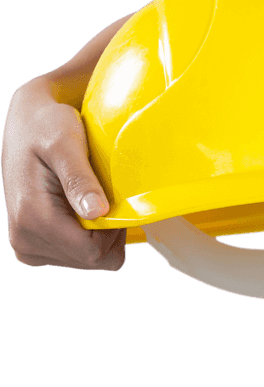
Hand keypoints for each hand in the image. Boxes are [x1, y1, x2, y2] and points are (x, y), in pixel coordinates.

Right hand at [2, 79, 125, 270]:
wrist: (27, 125)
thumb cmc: (48, 127)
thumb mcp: (67, 144)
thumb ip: (80, 180)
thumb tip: (96, 213)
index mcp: (32, 219)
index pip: (93, 253)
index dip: (114, 232)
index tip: (113, 201)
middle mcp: (24, 239)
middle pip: (92, 260)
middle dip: (108, 234)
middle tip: (102, 196)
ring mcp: (27, 246)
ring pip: (87, 261)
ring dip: (98, 235)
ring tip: (89, 200)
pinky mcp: (33, 245)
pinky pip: (77, 256)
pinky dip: (88, 236)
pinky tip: (81, 209)